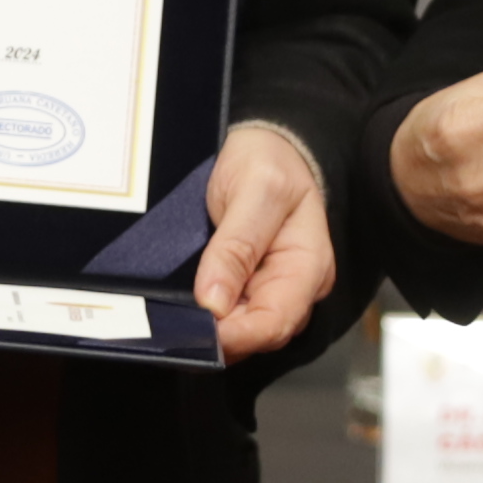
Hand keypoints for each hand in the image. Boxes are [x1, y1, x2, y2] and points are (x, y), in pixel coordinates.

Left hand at [192, 121, 334, 363]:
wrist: (263, 144)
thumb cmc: (268, 160)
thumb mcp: (256, 189)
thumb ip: (237, 245)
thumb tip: (214, 302)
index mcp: (308, 267)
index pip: (276, 323)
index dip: (236, 335)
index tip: (197, 330)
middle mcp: (294, 289)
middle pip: (259, 336)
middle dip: (219, 338)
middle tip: (174, 327)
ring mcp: (270, 291)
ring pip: (242, 333)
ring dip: (209, 333)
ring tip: (174, 320)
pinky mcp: (247, 289)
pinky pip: (228, 317)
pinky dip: (205, 321)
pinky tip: (181, 313)